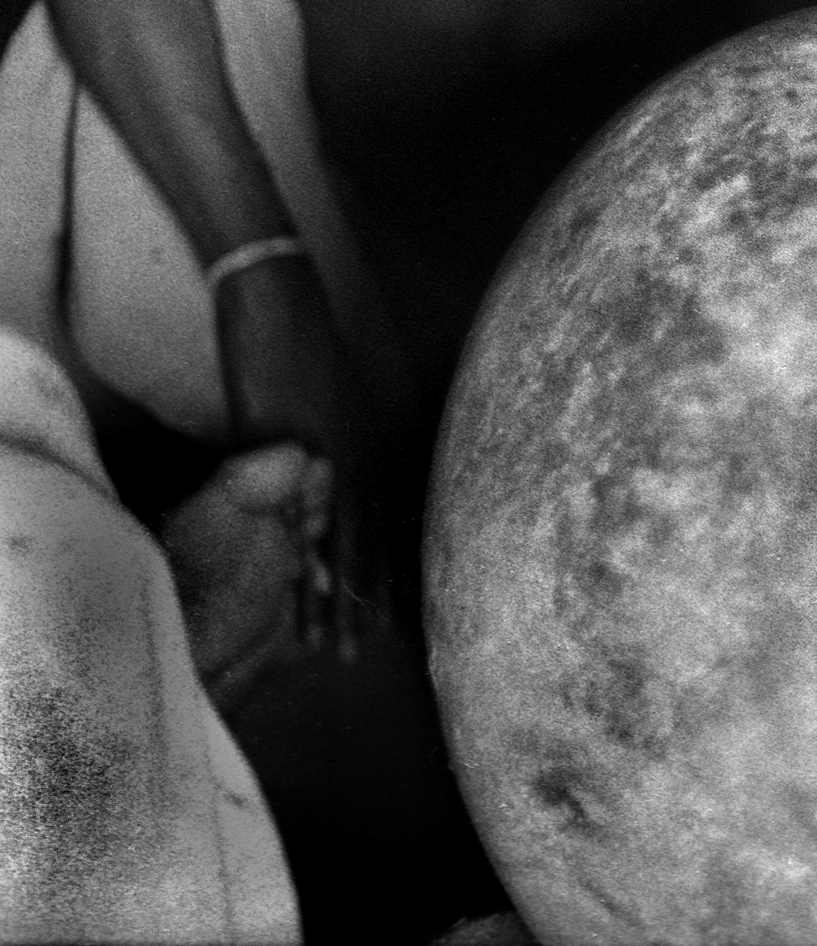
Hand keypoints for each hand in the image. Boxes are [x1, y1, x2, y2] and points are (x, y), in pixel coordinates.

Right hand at [211, 259, 391, 654]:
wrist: (280, 302)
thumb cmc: (308, 343)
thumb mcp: (343, 398)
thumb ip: (351, 439)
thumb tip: (348, 472)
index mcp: (376, 446)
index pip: (393, 522)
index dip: (394, 571)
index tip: (401, 618)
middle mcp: (366, 456)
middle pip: (376, 540)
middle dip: (373, 597)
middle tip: (374, 650)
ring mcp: (336, 454)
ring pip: (346, 538)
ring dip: (341, 595)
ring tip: (338, 645)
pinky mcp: (300, 447)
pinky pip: (306, 512)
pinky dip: (306, 556)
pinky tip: (306, 590)